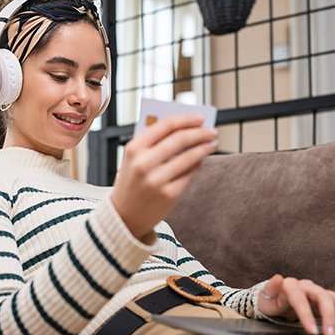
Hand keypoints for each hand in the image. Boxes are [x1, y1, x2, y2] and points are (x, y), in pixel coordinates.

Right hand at [110, 114, 217, 241]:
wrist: (123, 216)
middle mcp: (144, 163)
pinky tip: (201, 160)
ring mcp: (157, 180)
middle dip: (200, 133)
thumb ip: (153, 143)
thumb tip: (185, 128)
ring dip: (205, 148)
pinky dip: (198, 164)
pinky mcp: (168, 194)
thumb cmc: (131, 183)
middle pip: (180, 139)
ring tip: (211, 144)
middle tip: (211, 131)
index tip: (200, 118)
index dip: (186, 119)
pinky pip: (190, 174)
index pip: (165, 125)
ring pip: (190, 156)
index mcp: (134, 148)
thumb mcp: (133, 159)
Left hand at [257, 274, 334, 334]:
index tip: (312, 332)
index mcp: (291, 285)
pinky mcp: (326, 300)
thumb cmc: (271, 300)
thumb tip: (278, 278)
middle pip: (322, 297)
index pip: (300, 299)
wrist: (278, 299)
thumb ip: (270, 288)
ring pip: (334, 299)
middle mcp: (307, 287)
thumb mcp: (266, 297)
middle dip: (328, 316)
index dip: (306, 315)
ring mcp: (318, 292)